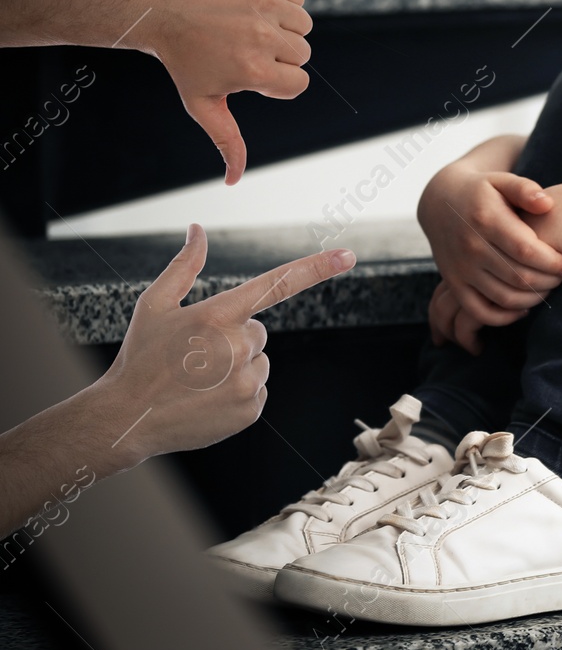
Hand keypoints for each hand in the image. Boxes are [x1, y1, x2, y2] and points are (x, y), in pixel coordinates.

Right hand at [90, 224, 355, 466]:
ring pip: (260, 360)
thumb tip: (198, 230)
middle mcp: (238, 346)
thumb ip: (184, 266)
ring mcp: (247, 381)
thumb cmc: (141, 357)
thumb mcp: (155, 305)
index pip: (276, 284)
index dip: (315, 267)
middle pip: (258, 331)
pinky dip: (239, 392)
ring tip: (199, 380)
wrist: (126, 419)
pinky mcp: (251, 409)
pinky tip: (207, 398)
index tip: (348, 255)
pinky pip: (259, 389)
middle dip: (234, 338)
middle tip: (196, 355)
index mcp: (218, 315)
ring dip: (238, 366)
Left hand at [130, 0, 314, 184]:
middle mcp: (263, 38)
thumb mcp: (202, 104)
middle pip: (302, 55)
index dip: (277, 82)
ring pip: (304, 26)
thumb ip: (227, 141)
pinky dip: (283, 4)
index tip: (250, 73)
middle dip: (280, 55)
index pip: (297, 83)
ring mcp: (265, 6)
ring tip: (250, 29)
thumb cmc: (182, 61)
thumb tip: (234, 181)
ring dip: (285, 29)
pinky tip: (254, 10)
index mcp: (254, 71)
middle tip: (243, 49)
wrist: (158, 10)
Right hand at [417, 163, 561, 340]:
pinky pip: (480, 312)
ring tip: (549, 288)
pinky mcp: (454, 285)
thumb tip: (547, 204)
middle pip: (519, 277)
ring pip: (504, 297)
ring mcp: (460, 269)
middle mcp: (470, 247)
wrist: (440, 202)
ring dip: (534, 299)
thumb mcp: (501, 180)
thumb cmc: (482, 191)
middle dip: (549, 281)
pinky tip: (524, 307)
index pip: (526, 251)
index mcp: (486, 220)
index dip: (553, 262)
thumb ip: (525, 189)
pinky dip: (506, 317)